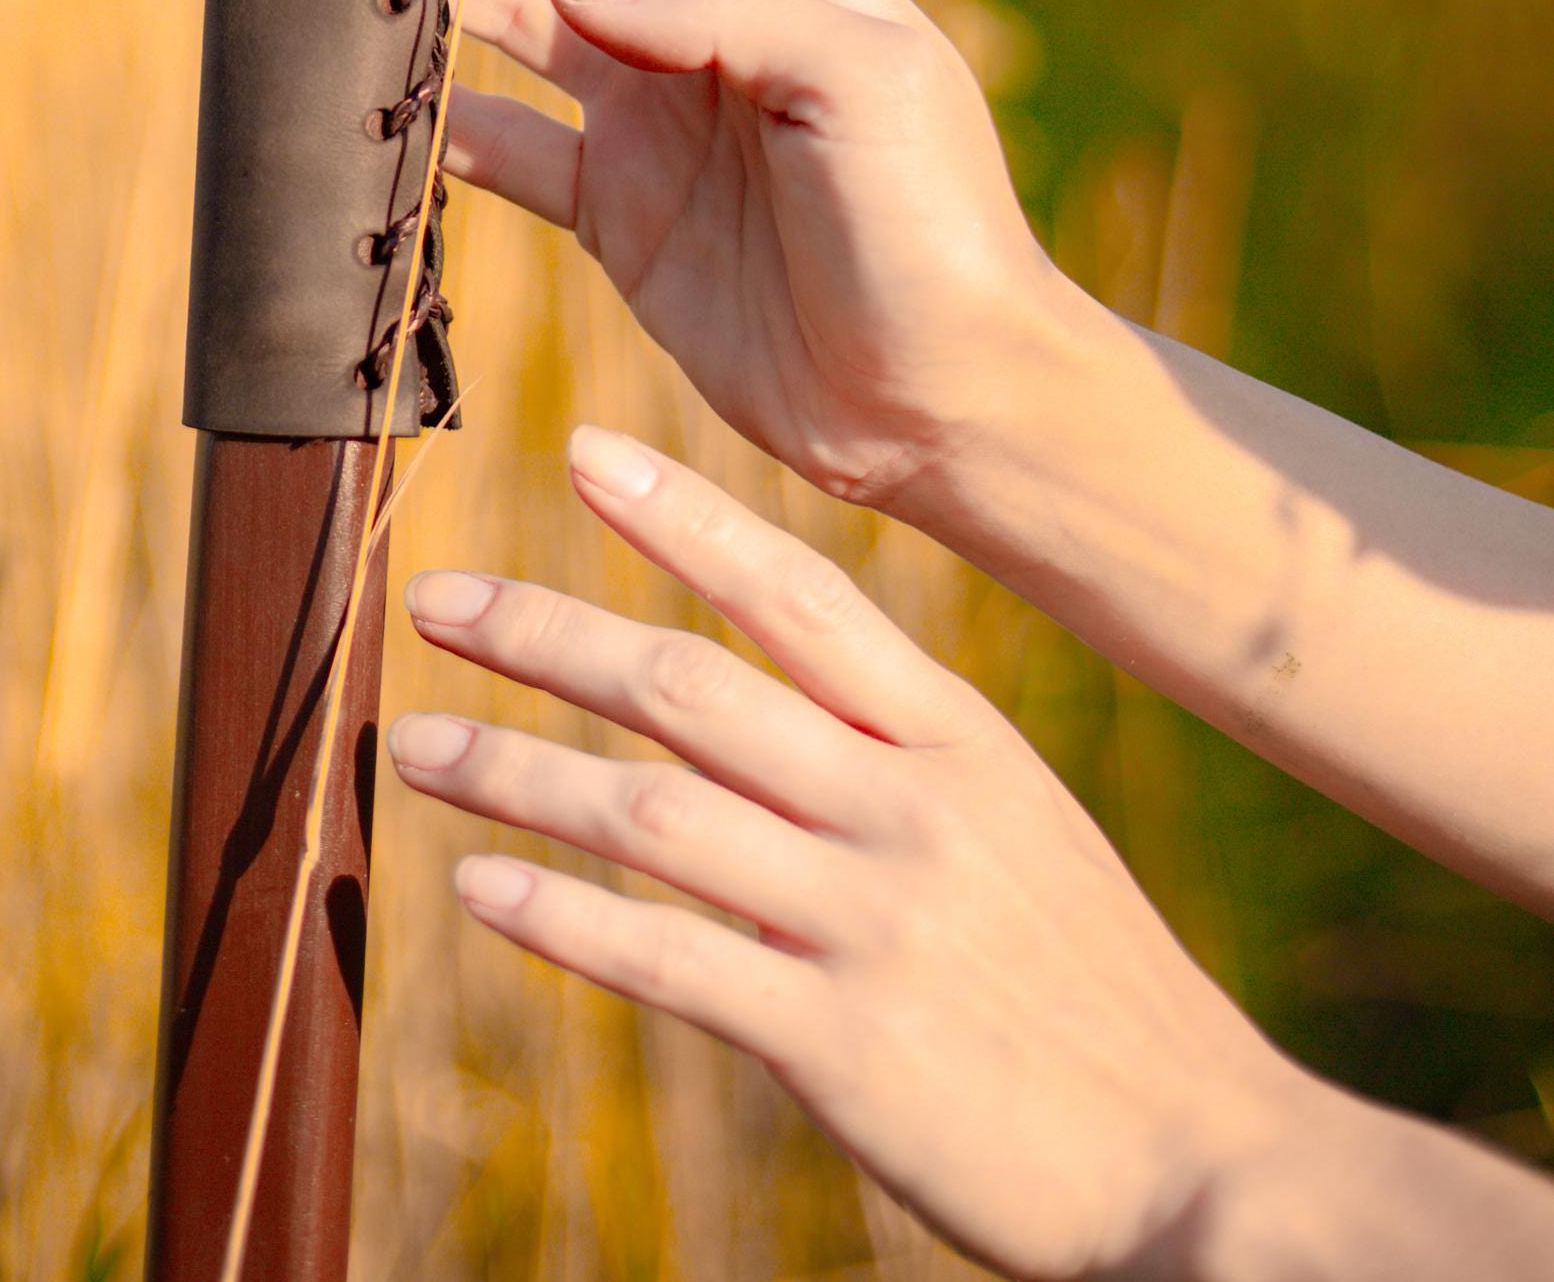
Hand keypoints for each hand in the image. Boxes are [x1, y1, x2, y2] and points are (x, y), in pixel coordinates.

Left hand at [389, 434, 1326, 1281]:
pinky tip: (480, 891)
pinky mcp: (842, 1045)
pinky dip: (561, 920)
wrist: (1210, 1165)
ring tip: (410, 745)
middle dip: (546, 633)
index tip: (581, 455)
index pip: (797, 592)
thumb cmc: (1104, 1000)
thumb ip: (900, 760)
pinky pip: (669, 960)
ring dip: (515, 771)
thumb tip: (769, 703)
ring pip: (652, 814)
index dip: (681, 518)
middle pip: (689, 687)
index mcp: (955, 741)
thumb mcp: (1024, 830)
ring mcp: (872, 922)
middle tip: (435, 599)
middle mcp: (905, 808)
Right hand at [432, 0, 1083, 507]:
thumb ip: (722, 16)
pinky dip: (437, 120)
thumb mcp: (863, 84)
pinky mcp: (615, 205)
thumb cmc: (937, 226)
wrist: (950, 405)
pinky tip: (375, 99)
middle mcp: (700, 9)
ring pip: (513, 2)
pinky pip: (502, 141)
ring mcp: (650, 105)